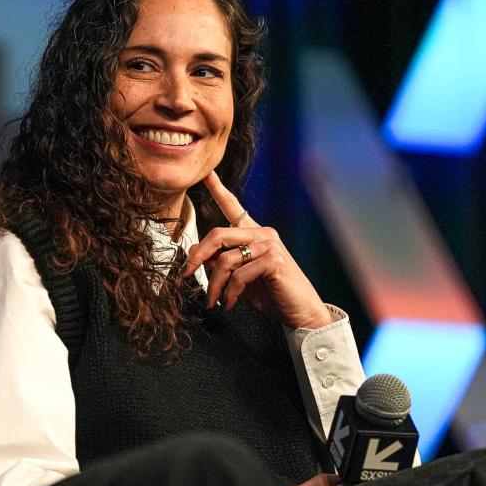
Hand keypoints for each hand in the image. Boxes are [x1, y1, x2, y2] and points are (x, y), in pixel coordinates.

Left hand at [184, 171, 332, 329]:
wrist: (300, 311)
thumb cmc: (271, 294)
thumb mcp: (239, 277)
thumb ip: (220, 262)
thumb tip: (192, 252)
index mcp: (254, 233)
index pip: (233, 207)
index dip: (218, 190)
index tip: (207, 174)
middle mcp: (262, 233)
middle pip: (218, 235)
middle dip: (197, 257)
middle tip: (185, 275)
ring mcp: (270, 245)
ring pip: (225, 260)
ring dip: (213, 285)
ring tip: (212, 301)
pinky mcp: (274, 261)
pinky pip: (239, 275)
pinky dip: (230, 293)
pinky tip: (229, 303)